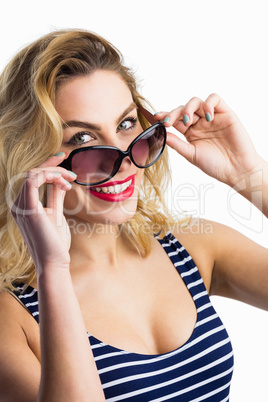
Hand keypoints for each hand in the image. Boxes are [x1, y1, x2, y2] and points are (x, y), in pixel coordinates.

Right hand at [11, 153, 76, 274]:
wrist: (54, 263)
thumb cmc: (55, 242)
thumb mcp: (55, 213)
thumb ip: (55, 196)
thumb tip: (60, 182)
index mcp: (23, 205)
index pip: (33, 178)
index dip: (47, 164)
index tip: (62, 157)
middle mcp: (18, 204)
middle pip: (32, 173)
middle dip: (53, 166)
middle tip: (72, 172)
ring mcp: (20, 207)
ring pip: (33, 174)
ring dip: (54, 172)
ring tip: (71, 179)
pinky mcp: (28, 210)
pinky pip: (33, 181)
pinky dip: (49, 176)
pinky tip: (63, 182)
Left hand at [155, 94, 261, 185]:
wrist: (237, 170)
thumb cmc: (215, 165)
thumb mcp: (191, 155)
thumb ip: (177, 144)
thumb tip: (161, 135)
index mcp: (190, 133)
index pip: (175, 120)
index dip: (164, 116)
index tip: (154, 117)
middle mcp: (200, 123)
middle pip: (183, 109)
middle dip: (173, 113)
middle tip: (168, 122)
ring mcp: (212, 117)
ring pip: (197, 102)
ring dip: (189, 108)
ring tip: (188, 121)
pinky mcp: (225, 113)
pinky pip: (215, 99)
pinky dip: (208, 104)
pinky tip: (207, 116)